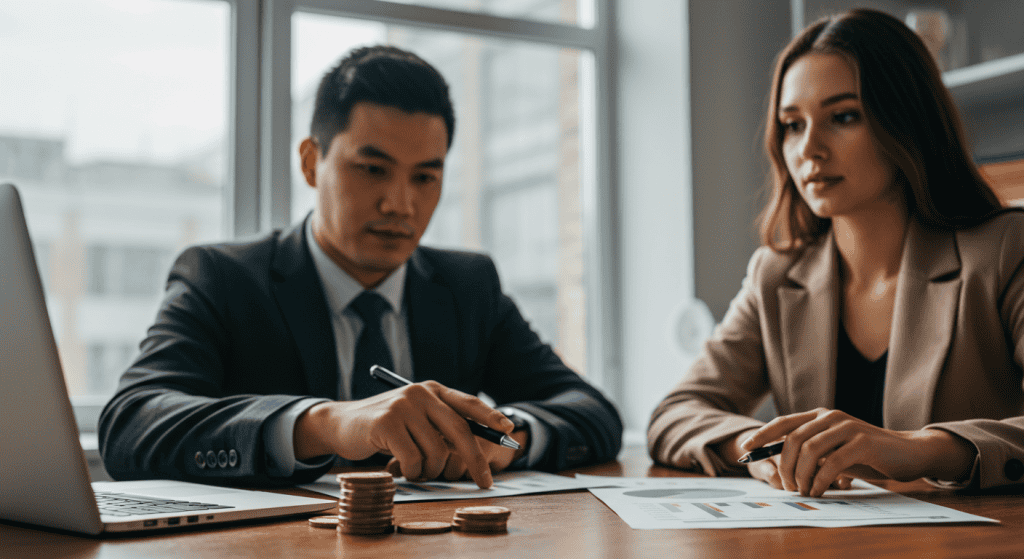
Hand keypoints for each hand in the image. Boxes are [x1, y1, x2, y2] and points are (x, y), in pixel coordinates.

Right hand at [294, 381, 513, 488]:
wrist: (342, 423)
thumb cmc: (386, 427)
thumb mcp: (416, 418)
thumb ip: (441, 425)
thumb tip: (480, 446)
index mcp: (432, 389)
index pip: (469, 403)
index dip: (491, 417)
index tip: (510, 431)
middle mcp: (420, 393)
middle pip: (460, 431)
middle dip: (476, 460)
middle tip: (484, 482)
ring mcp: (403, 406)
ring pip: (436, 452)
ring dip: (429, 470)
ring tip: (414, 468)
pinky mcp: (386, 423)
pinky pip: (413, 460)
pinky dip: (410, 471)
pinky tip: (397, 466)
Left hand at [716, 428, 852, 490]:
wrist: (907, 452)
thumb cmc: (865, 454)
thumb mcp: (833, 450)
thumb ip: (811, 453)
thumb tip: (780, 467)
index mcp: (819, 416)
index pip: (783, 422)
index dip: (762, 435)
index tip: (745, 449)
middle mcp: (830, 416)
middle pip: (792, 439)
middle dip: (783, 466)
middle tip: (786, 487)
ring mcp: (847, 427)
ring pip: (809, 450)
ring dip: (800, 475)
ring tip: (801, 491)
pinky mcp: (863, 442)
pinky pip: (832, 462)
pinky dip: (820, 479)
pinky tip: (818, 491)